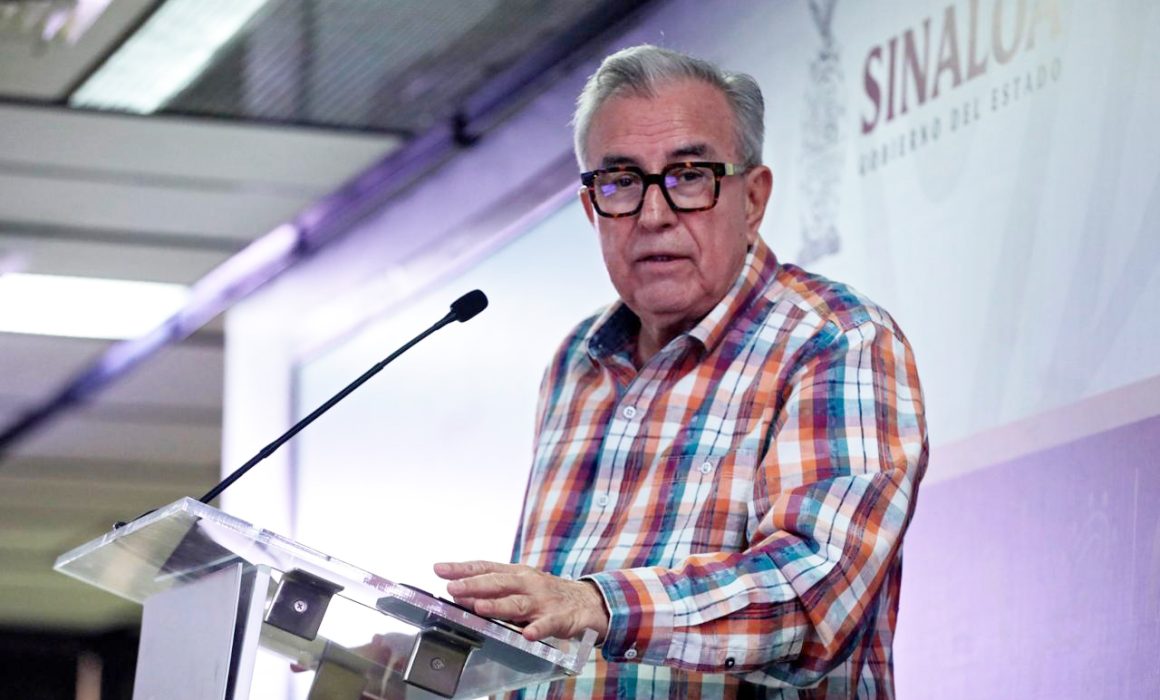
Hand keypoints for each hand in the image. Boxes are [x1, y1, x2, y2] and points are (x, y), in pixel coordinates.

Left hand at [434, 560, 608, 642]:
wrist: (586, 600)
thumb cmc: (545, 592)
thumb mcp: (520, 583)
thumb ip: (492, 587)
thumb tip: (458, 591)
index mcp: (516, 573)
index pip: (485, 568)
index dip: (462, 568)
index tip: (439, 569)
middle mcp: (527, 583)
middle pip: (498, 583)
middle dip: (474, 586)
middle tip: (453, 588)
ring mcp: (543, 601)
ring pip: (518, 604)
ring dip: (498, 606)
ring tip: (480, 608)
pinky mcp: (559, 618)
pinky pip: (547, 625)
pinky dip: (538, 629)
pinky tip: (528, 634)